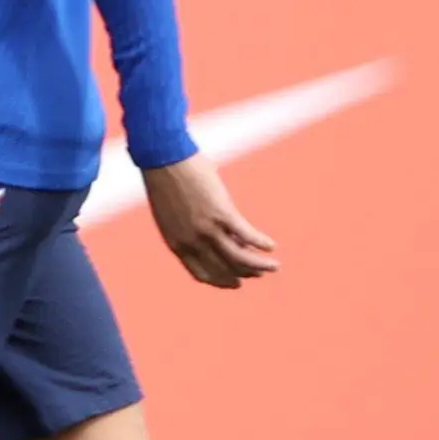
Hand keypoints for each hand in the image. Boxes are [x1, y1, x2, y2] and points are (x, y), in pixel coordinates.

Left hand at [141, 155, 278, 288]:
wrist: (162, 157)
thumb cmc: (165, 179)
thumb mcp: (173, 213)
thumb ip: (189, 228)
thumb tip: (214, 233)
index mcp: (177, 244)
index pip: (203, 274)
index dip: (222, 281)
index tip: (236, 282)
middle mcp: (192, 242)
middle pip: (225, 268)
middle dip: (245, 274)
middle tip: (259, 274)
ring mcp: (207, 229)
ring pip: (239, 258)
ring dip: (260, 265)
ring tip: (275, 266)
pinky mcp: (222, 213)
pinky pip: (247, 235)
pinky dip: (261, 243)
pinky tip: (271, 245)